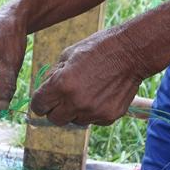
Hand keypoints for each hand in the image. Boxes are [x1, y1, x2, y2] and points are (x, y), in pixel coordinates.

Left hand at [31, 28, 148, 125]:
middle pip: (54, 119)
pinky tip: (100, 95)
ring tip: (86, 92)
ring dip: (75, 111)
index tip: (43, 100)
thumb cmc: (98, 49)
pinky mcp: (108, 116)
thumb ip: (53, 76)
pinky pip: (93, 120)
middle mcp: (76, 102)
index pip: (38, 106)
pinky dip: (93, 112)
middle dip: (55, 109)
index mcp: (61, 85)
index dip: (39, 102)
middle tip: (62, 98)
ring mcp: (93, 111)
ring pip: (74, 121)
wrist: (131, 52)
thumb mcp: (68, 55)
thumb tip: (46, 91)